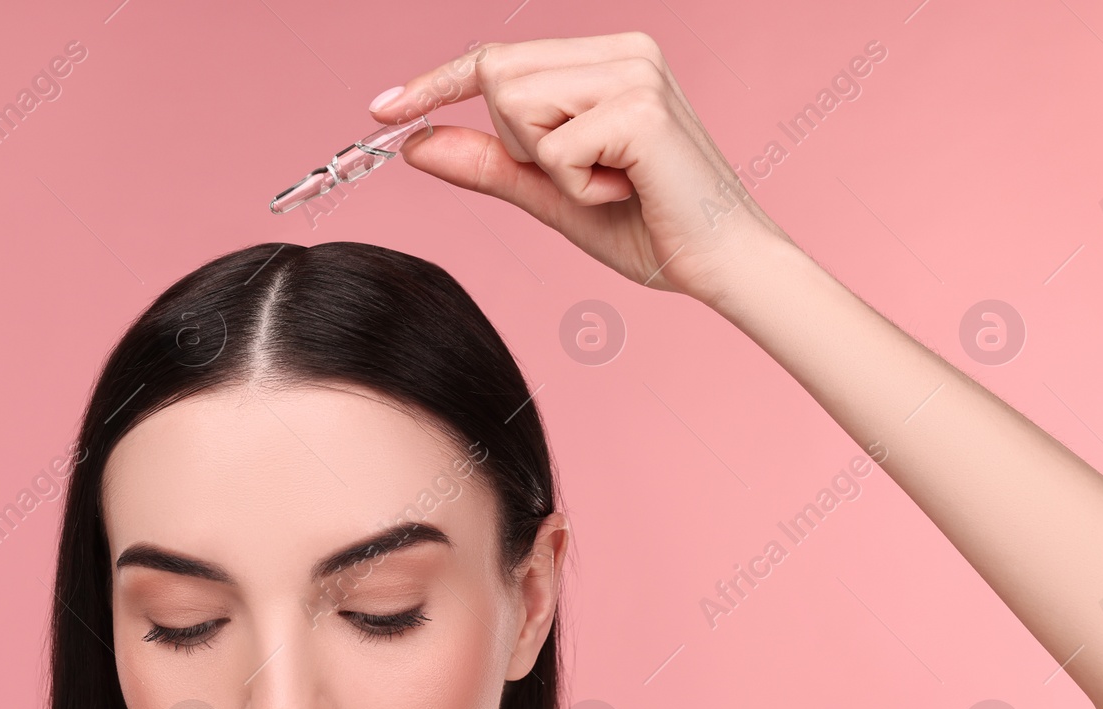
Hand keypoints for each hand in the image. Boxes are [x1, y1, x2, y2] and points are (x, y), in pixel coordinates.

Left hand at [371, 32, 794, 305]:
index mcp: (606, 57)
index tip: (381, 109)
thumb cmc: (648, 229)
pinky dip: (577, 187)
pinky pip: (553, 149)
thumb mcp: (550, 193)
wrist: (721, 265)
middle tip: (583, 177)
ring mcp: (635, 71)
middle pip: (497, 77)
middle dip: (520, 143)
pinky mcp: (640, 108)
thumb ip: (487, 164)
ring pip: (518, 106)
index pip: (498, 58)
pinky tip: (626, 190)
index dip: (435, 84)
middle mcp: (623, 49)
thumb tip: (414, 144)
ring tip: (609, 182)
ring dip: (549, 164)